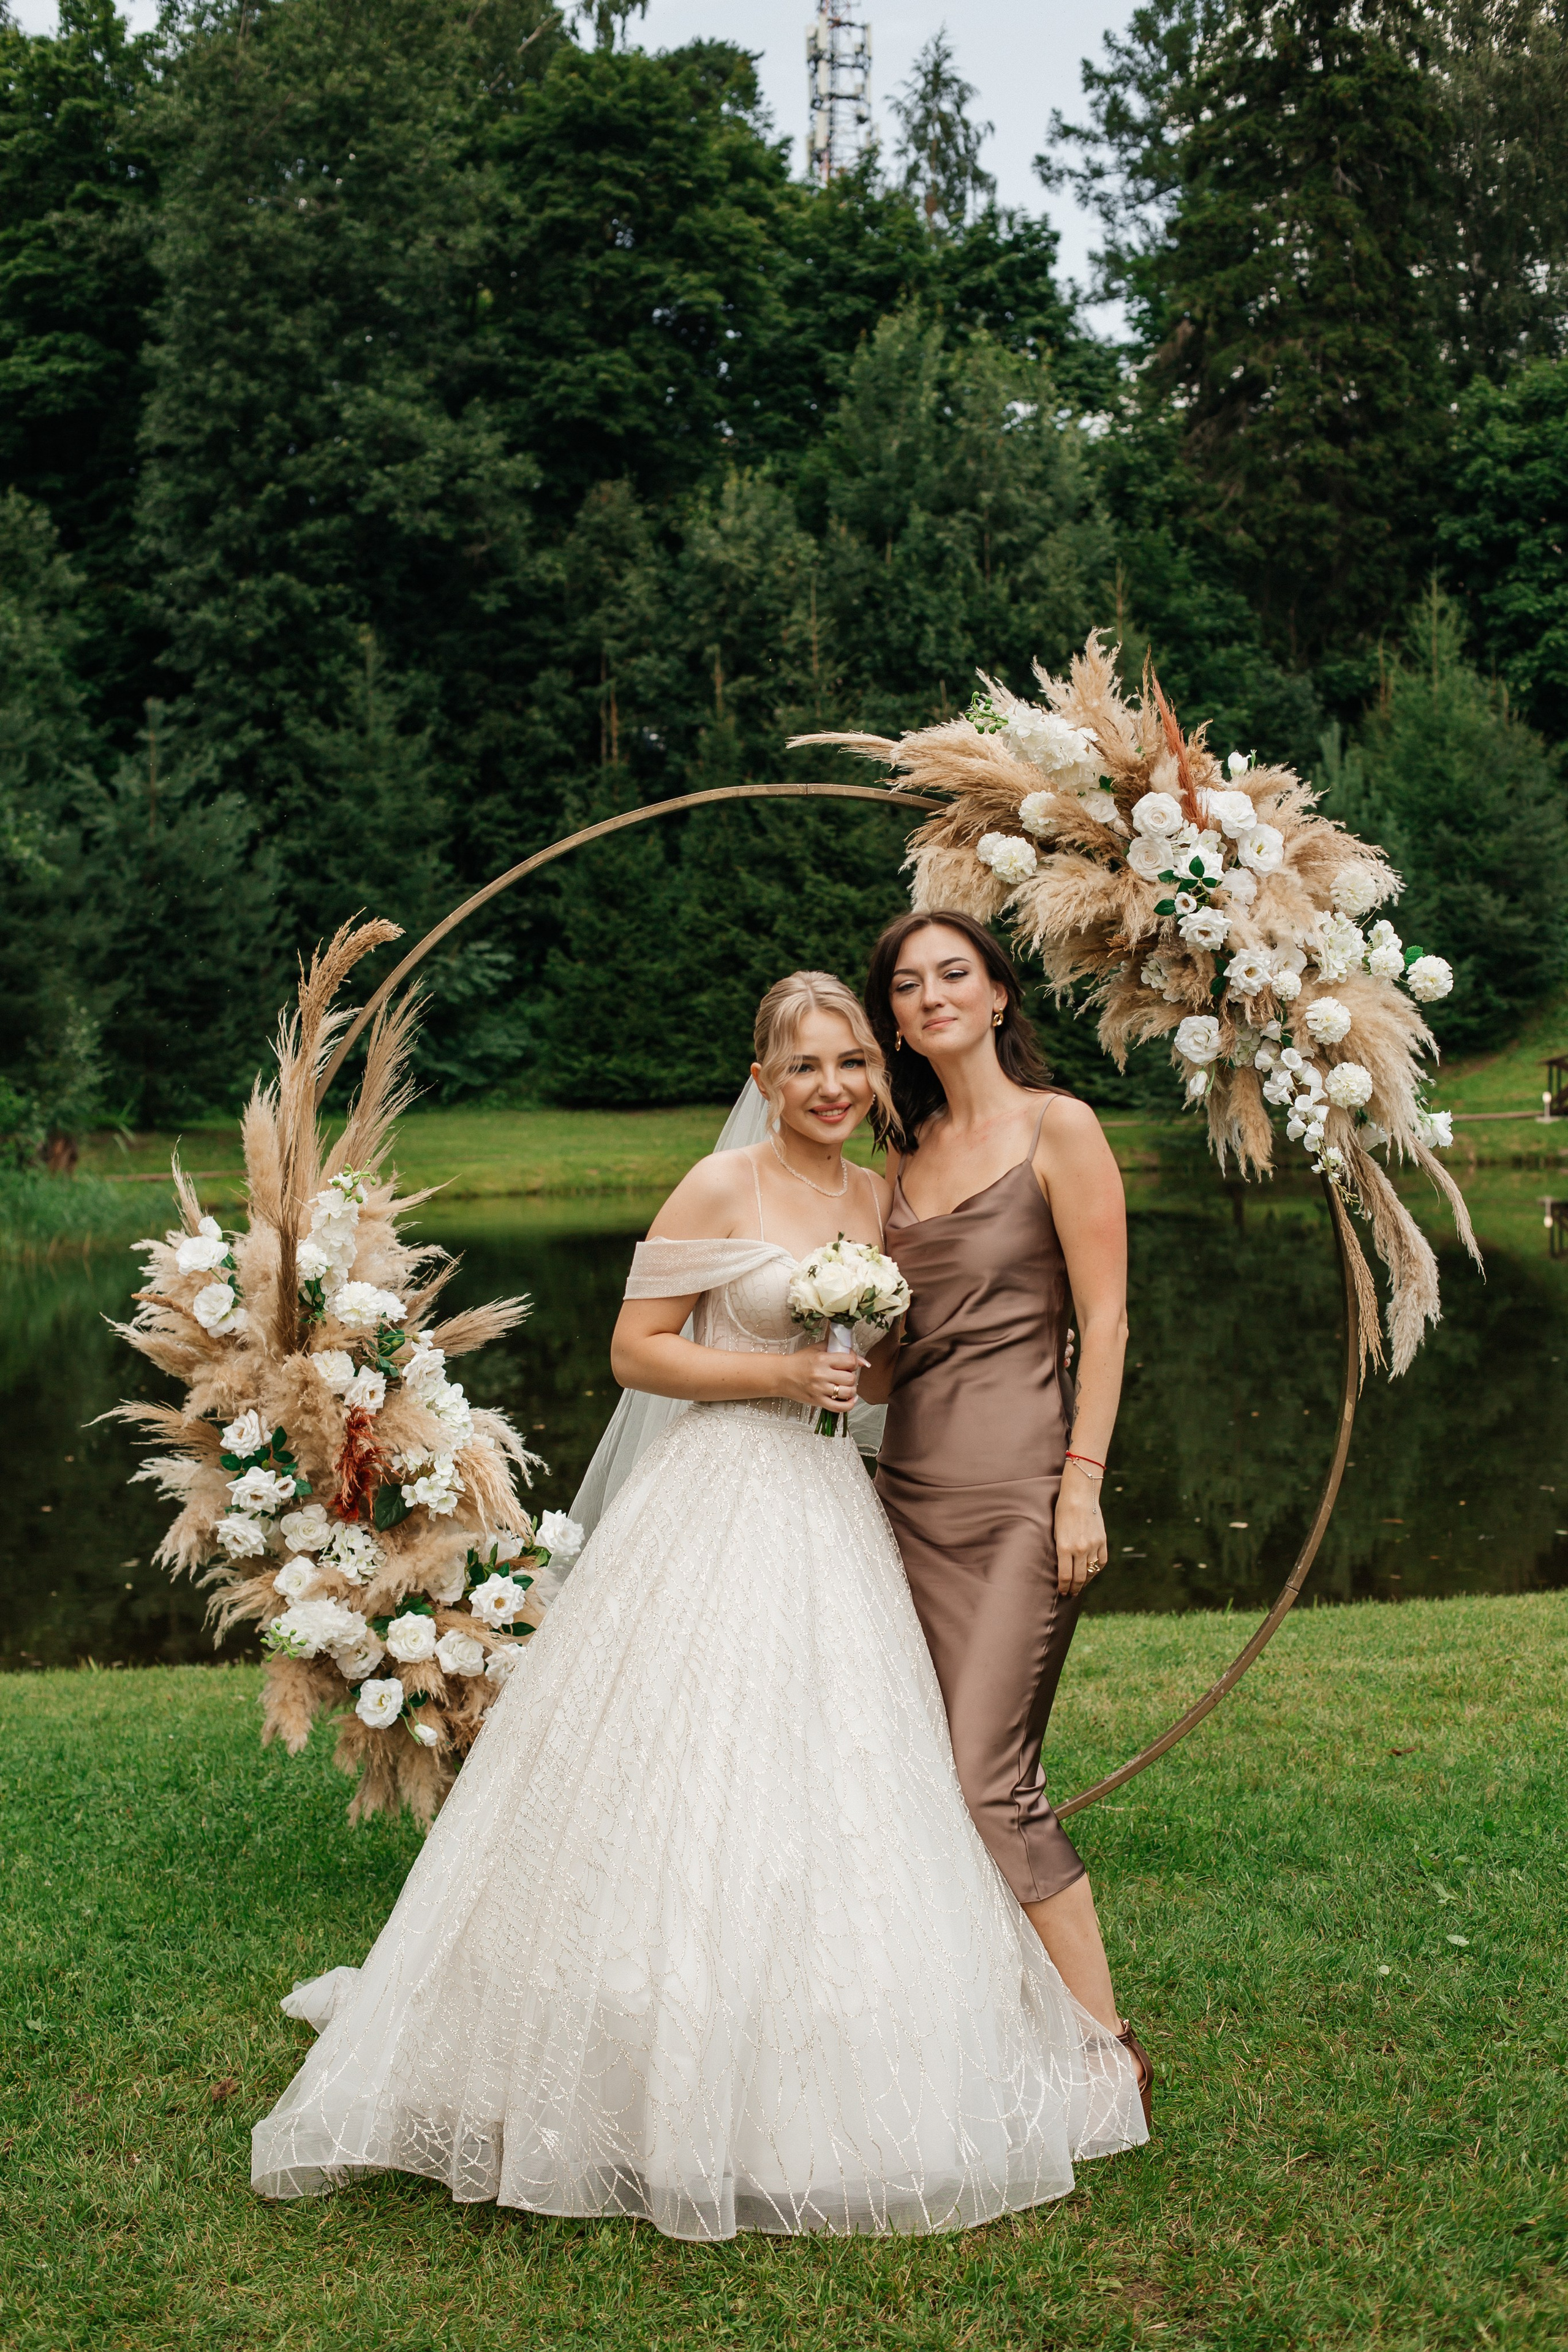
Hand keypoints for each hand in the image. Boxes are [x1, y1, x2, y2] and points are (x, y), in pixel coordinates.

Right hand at [775, 1343, 864, 1413]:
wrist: (781, 1375)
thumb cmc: (799, 1362)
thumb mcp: (816, 1349)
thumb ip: (836, 1348)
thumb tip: (859, 1358)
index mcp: (822, 1359)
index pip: (850, 1361)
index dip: (854, 1361)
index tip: (851, 1363)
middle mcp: (821, 1375)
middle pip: (850, 1378)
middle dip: (852, 1376)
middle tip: (847, 1374)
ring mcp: (819, 1389)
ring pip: (847, 1392)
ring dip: (852, 1390)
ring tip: (847, 1387)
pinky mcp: (817, 1401)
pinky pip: (839, 1407)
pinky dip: (849, 1405)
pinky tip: (850, 1400)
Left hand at [1054, 1459, 1107, 1596]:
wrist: (1079, 1496)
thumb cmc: (1062, 1512)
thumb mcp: (1056, 1533)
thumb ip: (1060, 1551)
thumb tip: (1062, 1568)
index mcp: (1065, 1548)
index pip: (1065, 1576)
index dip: (1063, 1587)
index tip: (1062, 1592)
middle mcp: (1080, 1549)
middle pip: (1079, 1578)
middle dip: (1074, 1588)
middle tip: (1070, 1593)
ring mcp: (1093, 1545)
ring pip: (1091, 1572)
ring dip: (1085, 1582)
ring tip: (1080, 1586)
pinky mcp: (1102, 1541)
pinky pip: (1101, 1561)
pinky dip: (1097, 1570)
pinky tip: (1092, 1572)